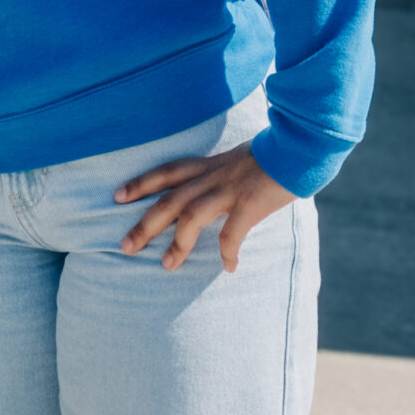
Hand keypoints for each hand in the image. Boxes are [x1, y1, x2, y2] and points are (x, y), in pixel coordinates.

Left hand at [115, 142, 297, 272]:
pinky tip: (230, 267)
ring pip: (191, 217)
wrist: (298, 147)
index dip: (139, 183)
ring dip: (177, 243)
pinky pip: (233, 232)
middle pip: (168, 201)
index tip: (116, 196)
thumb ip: (219, 175)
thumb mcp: (234, 160)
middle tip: (125, 246)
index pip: (164, 172)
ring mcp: (229, 190)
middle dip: (144, 224)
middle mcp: (211, 177)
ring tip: (167, 265)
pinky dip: (228, 251)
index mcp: (206, 166)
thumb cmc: (269, 157)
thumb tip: (210, 190)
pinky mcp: (250, 204)